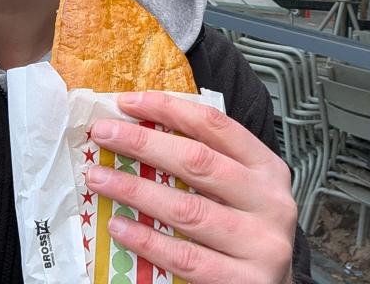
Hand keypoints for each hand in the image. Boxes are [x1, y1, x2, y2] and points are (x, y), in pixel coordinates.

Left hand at [84, 91, 295, 283]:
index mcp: (267, 169)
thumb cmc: (247, 232)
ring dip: (135, 190)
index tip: (128, 102)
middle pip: (198, 162)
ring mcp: (260, 244)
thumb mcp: (240, 190)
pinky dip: (147, 240)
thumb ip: (207, 163)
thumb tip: (140, 129)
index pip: (215, 126)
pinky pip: (185, 257)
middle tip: (103, 135)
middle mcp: (269, 203)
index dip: (169, 109)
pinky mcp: (244, 281)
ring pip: (187, 210)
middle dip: (143, 143)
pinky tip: (119, 226)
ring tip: (99, 178)